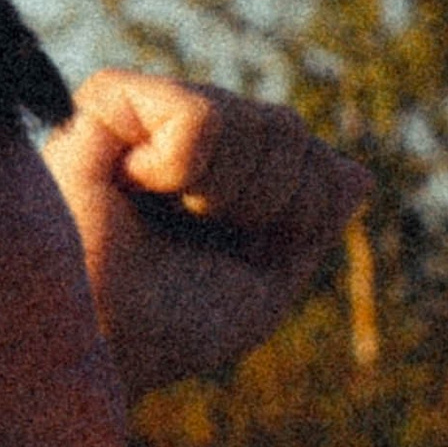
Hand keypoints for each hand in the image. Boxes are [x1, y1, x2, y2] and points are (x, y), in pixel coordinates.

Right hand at [40, 71, 368, 399]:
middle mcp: (181, 141)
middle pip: (288, 130)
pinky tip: (131, 186)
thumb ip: (309, 227)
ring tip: (157, 216)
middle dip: (267, 202)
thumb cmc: (160, 331)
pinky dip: (182, 168)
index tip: (234, 254)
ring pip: (255, 117)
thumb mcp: (262, 290)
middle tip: (194, 238)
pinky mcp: (106, 101)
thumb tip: (356, 174)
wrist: (92, 345)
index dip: (295, 213)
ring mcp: (147, 115)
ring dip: (226, 191)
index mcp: (216, 182)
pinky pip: (200, 112)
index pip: (308, 156)